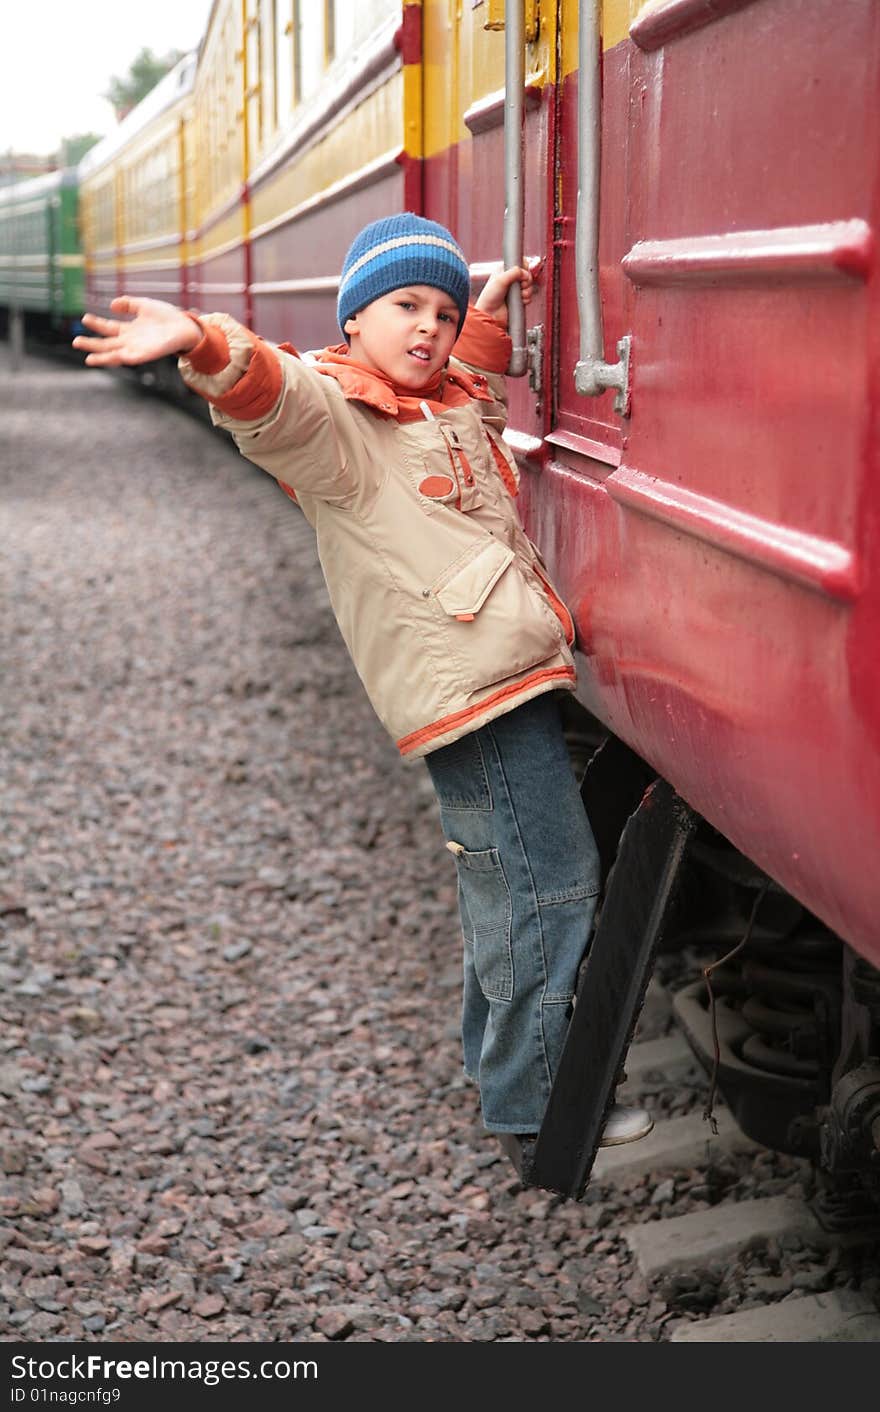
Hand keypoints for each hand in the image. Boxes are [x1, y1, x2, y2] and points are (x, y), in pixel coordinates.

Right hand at [73, 296, 201, 365]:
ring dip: (102, 357)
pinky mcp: (147, 355)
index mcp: (129, 330)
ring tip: (88, 358)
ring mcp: (138, 349)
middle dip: (91, 344)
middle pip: (107, 344)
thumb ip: (128, 304)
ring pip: (115, 355)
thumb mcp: (143, 305)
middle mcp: (130, 341)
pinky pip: (132, 358)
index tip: (84, 318)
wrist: (185, 326)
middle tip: (75, 341)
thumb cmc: (166, 317)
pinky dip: (122, 358)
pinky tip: (113, 357)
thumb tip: (111, 305)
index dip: (96, 324)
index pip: (108, 328)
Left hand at [474, 259, 538, 328]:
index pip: (520, 263)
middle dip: (527, 281)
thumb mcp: (500, 280)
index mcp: (505, 270)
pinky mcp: (518, 299)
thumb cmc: (489, 298)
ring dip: (527, 291)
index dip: (524, 267)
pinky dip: (526, 299)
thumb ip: (514, 272)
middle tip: (521, 285)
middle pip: (527, 275)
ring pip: (529, 286)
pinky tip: (519, 301)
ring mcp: (515, 290)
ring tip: (519, 295)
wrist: (490, 315)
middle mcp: (511, 279)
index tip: (522, 272)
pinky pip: (528, 297)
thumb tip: (525, 272)